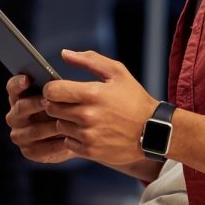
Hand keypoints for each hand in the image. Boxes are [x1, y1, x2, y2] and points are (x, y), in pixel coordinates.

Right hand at [6, 73, 77, 163]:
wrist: (75, 132)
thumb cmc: (66, 105)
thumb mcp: (60, 92)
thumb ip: (55, 85)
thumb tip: (56, 79)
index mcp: (18, 96)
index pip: (12, 87)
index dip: (18, 83)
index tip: (27, 79)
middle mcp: (15, 116)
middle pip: (21, 107)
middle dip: (35, 104)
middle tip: (49, 102)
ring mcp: (20, 135)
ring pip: (33, 130)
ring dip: (50, 126)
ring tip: (66, 121)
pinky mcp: (29, 151)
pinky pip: (41, 149)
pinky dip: (55, 144)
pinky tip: (68, 138)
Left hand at [41, 50, 157, 167]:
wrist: (153, 131)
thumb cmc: (134, 98)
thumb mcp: (117, 72)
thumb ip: (89, 60)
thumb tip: (64, 53)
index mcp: (92, 93)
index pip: (52, 91)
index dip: (51, 88)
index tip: (58, 88)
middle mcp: (87, 115)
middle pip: (52, 108)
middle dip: (57, 103)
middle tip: (69, 102)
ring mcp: (88, 135)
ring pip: (59, 125)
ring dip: (65, 120)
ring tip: (81, 116)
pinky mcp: (90, 151)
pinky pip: (68, 142)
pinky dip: (73, 136)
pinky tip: (86, 130)